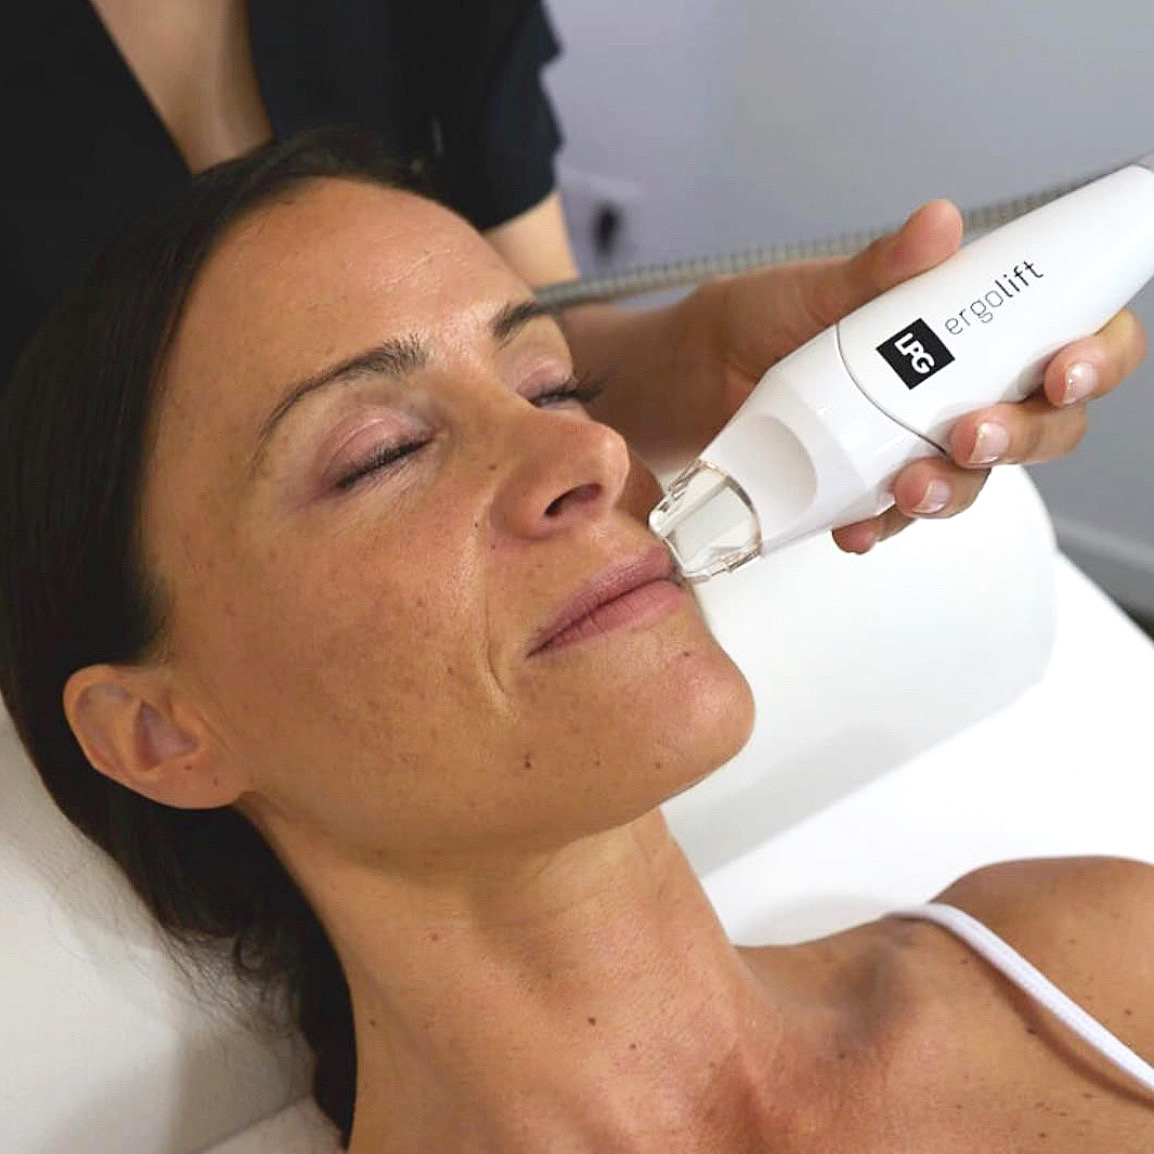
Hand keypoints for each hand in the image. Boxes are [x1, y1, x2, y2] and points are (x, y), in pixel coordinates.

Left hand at [690, 200, 1146, 552]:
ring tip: (908, 486)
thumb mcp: (813, 288)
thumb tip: (938, 224)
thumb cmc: (757, 321)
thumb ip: (877, 269)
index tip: (1064, 369)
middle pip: (1041, 425)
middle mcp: (956, 389)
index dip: (1093, 357)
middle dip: (1024, 436)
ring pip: (974, 480)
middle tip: (972, 433)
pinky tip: (856, 527)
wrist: (689, 380)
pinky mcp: (870, 489)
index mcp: (966, 328)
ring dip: (953, 488)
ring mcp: (915, 444)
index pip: (1067, 340)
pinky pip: (897, 519)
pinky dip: (882, 526)